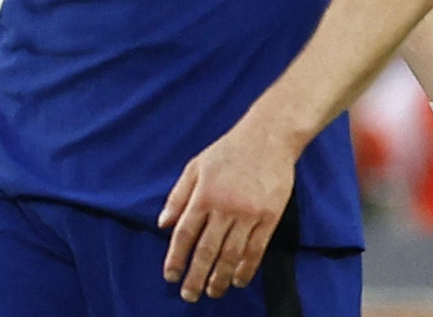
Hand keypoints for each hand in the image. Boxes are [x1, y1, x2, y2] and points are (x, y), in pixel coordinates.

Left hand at [159, 116, 299, 302]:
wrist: (268, 138)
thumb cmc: (228, 151)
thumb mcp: (196, 166)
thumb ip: (178, 196)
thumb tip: (162, 224)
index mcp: (204, 194)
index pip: (184, 233)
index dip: (176, 257)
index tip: (170, 276)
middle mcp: (224, 207)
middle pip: (207, 250)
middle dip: (196, 276)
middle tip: (188, 295)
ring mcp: (249, 214)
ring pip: (231, 255)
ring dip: (220, 278)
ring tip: (212, 292)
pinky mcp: (270, 217)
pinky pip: (256, 250)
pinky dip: (246, 268)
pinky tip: (238, 280)